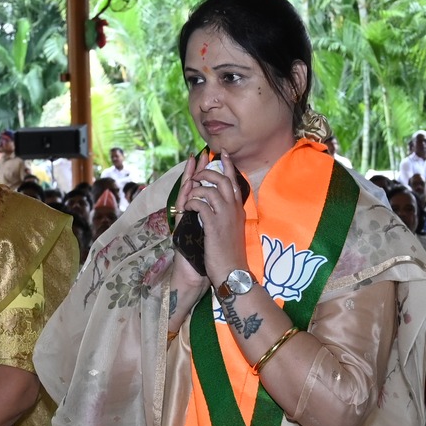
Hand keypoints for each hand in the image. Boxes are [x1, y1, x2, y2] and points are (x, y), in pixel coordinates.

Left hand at [184, 150, 248, 284]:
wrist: (232, 272)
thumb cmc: (231, 255)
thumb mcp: (233, 231)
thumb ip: (228, 216)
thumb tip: (223, 207)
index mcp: (238, 210)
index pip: (235, 182)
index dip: (228, 166)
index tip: (222, 152)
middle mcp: (233, 210)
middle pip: (222, 179)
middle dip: (206, 172)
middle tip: (196, 173)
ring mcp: (224, 217)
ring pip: (210, 189)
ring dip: (196, 188)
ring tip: (189, 195)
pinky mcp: (213, 225)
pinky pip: (200, 204)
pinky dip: (192, 202)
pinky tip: (188, 208)